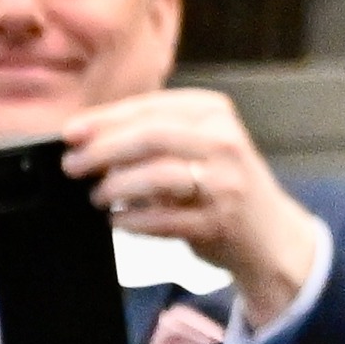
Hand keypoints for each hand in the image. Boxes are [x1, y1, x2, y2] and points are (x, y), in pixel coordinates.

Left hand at [61, 89, 323, 325]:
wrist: (274, 235)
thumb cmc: (223, 186)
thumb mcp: (198, 143)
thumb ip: (152, 133)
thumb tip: (85, 136)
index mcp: (216, 114)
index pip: (149, 108)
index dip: (103, 120)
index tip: (70, 133)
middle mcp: (226, 143)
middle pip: (150, 137)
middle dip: (102, 151)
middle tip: (73, 166)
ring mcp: (227, 183)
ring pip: (157, 176)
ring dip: (115, 188)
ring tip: (98, 197)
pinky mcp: (221, 221)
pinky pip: (164, 219)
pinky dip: (133, 221)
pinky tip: (119, 221)